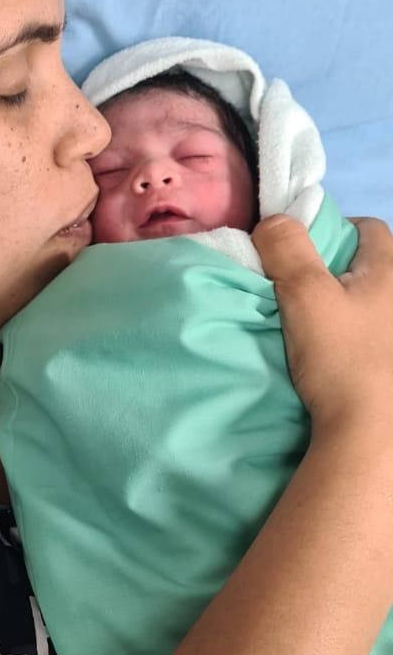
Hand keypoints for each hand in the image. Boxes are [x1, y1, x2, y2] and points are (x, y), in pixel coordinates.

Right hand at [252, 214, 392, 432]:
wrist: (371, 434)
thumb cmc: (343, 357)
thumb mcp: (304, 295)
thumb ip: (286, 249)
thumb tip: (273, 221)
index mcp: (391, 272)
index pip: (369, 229)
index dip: (335, 231)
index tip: (304, 254)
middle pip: (372, 268)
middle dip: (341, 272)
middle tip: (306, 291)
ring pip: (372, 306)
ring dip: (350, 310)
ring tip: (320, 329)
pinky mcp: (391, 365)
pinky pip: (374, 338)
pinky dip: (357, 340)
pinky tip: (336, 360)